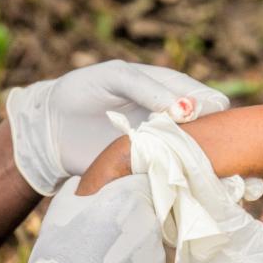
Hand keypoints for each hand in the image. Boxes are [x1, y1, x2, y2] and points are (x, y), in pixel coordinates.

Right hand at [0, 175, 167, 262]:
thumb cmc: (57, 252)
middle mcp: (151, 222)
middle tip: (104, 243)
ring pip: (149, 247)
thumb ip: (79, 188)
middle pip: (147, 217)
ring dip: (133, 252)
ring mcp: (157, 253)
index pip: (137, 188)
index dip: (123, 200)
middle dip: (130, 226)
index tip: (109, 212)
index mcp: (129, 197)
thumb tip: (83, 182)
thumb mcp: (61, 208)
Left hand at [7, 60, 229, 194]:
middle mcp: (174, 122)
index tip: (198, 122)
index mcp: (171, 91)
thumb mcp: (114, 79)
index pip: (209, 100)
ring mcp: (164, 150)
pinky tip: (176, 184)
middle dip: (212, 141)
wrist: (51, 130)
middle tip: (192, 149)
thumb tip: (187, 110)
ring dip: (199, 164)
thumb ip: (148, 88)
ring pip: (198, 159)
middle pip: (211, 133)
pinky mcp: (150, 174)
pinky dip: (180, 182)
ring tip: (185, 167)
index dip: (212, 110)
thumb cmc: (83, 92)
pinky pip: (174, 180)